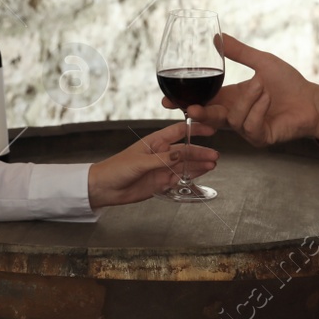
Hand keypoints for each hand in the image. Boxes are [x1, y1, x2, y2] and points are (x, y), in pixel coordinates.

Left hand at [87, 121, 219, 208]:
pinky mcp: (161, 182)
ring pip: (185, 164)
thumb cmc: (116, 169)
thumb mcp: (139, 162)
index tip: (209, 129)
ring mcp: (162, 168)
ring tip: (213, 165)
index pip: (178, 131)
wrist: (104, 189)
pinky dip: (191, 176)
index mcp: (155, 142)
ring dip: (199, 164)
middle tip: (214, 155)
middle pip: (185, 150)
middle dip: (200, 152)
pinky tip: (202, 173)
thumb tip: (180, 155)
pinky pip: (180, 177)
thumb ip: (161, 160)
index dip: (194, 129)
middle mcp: (161, 153)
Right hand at [163, 33, 318, 146]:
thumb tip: (217, 37)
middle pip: (209, 117)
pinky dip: (258, 109)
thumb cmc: (289, 84)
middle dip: (199, 113)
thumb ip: (238, 52)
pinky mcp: (261, 137)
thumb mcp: (261, 62)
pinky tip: (268, 99)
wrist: (313, 99)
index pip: (203, 102)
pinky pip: (250, 125)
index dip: (186, 102)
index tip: (166, 101)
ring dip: (246, 99)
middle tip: (190, 108)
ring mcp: (247, 129)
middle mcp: (236, 115)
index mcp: (232, 98)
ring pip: (232, 118)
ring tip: (262, 85)